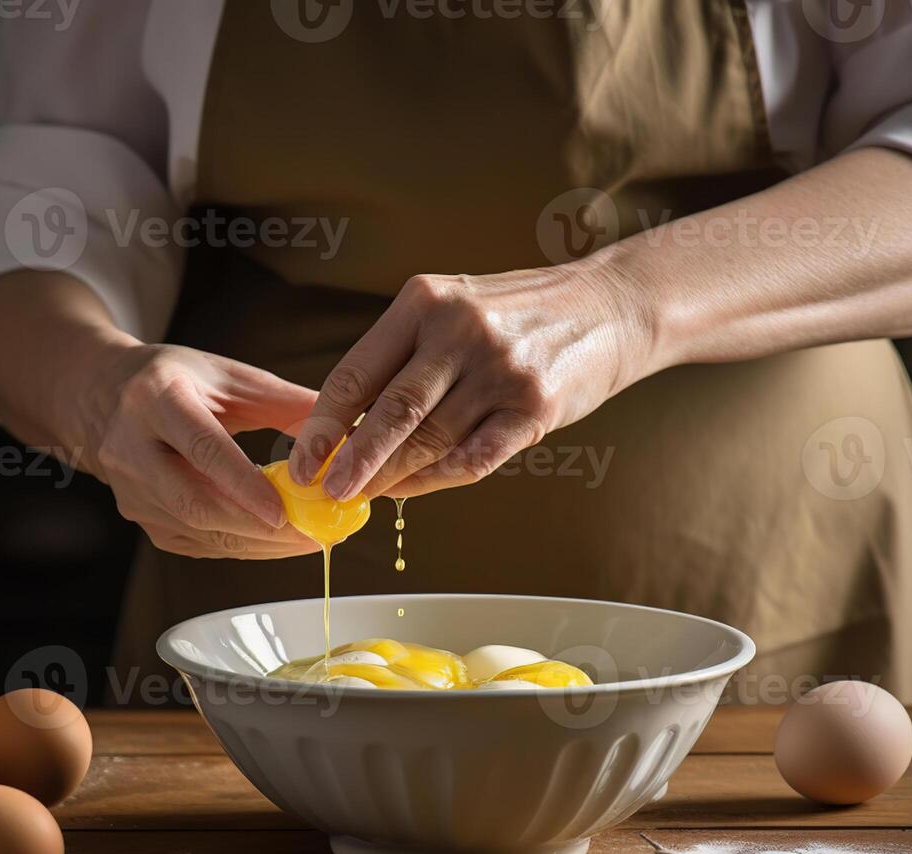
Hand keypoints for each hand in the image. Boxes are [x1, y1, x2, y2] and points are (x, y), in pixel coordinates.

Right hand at [83, 344, 321, 558]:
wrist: (101, 397)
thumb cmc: (174, 380)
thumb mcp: (225, 374)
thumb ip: (284, 401)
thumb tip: (348, 429)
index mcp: (154, 399)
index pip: (201, 448)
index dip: (244, 484)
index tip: (287, 510)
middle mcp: (132, 448)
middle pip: (195, 502)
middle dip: (258, 527)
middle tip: (313, 534)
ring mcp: (130, 491)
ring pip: (197, 531)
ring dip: (256, 543)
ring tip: (308, 539)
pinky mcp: (140, 519)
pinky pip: (195, 543)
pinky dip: (240, 546)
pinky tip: (274, 541)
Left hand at [286, 264, 653, 499]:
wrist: (609, 308)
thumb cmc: (513, 316)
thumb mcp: (450, 309)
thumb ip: (399, 357)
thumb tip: (340, 426)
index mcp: (425, 301)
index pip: (357, 372)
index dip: (324, 423)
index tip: (302, 459)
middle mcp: (461, 330)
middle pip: (391, 412)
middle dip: (353, 460)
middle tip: (327, 492)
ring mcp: (501, 370)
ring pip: (430, 442)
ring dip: (392, 477)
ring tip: (365, 495)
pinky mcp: (536, 408)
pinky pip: (474, 458)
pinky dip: (438, 480)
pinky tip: (414, 489)